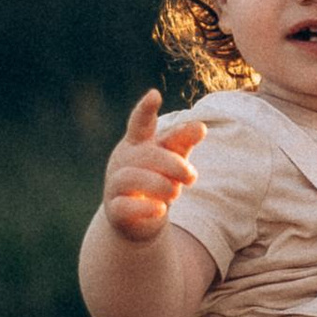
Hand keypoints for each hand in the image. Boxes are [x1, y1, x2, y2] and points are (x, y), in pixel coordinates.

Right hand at [103, 90, 204, 241]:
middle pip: (147, 155)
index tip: (155, 95)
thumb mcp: (172, 159)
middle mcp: (123, 161)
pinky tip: (160, 209)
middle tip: (192, 177)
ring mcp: (115, 185)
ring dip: (160, 184)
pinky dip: (145, 207)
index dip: (146, 109)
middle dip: (173, 164)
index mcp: (137, 143)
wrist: (139, 220)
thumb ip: (183, 142)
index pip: (140, 123)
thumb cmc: (158, 180)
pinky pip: (125, 206)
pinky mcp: (115, 210)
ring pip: (132, 178)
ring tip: (176, 192)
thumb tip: (201, 126)